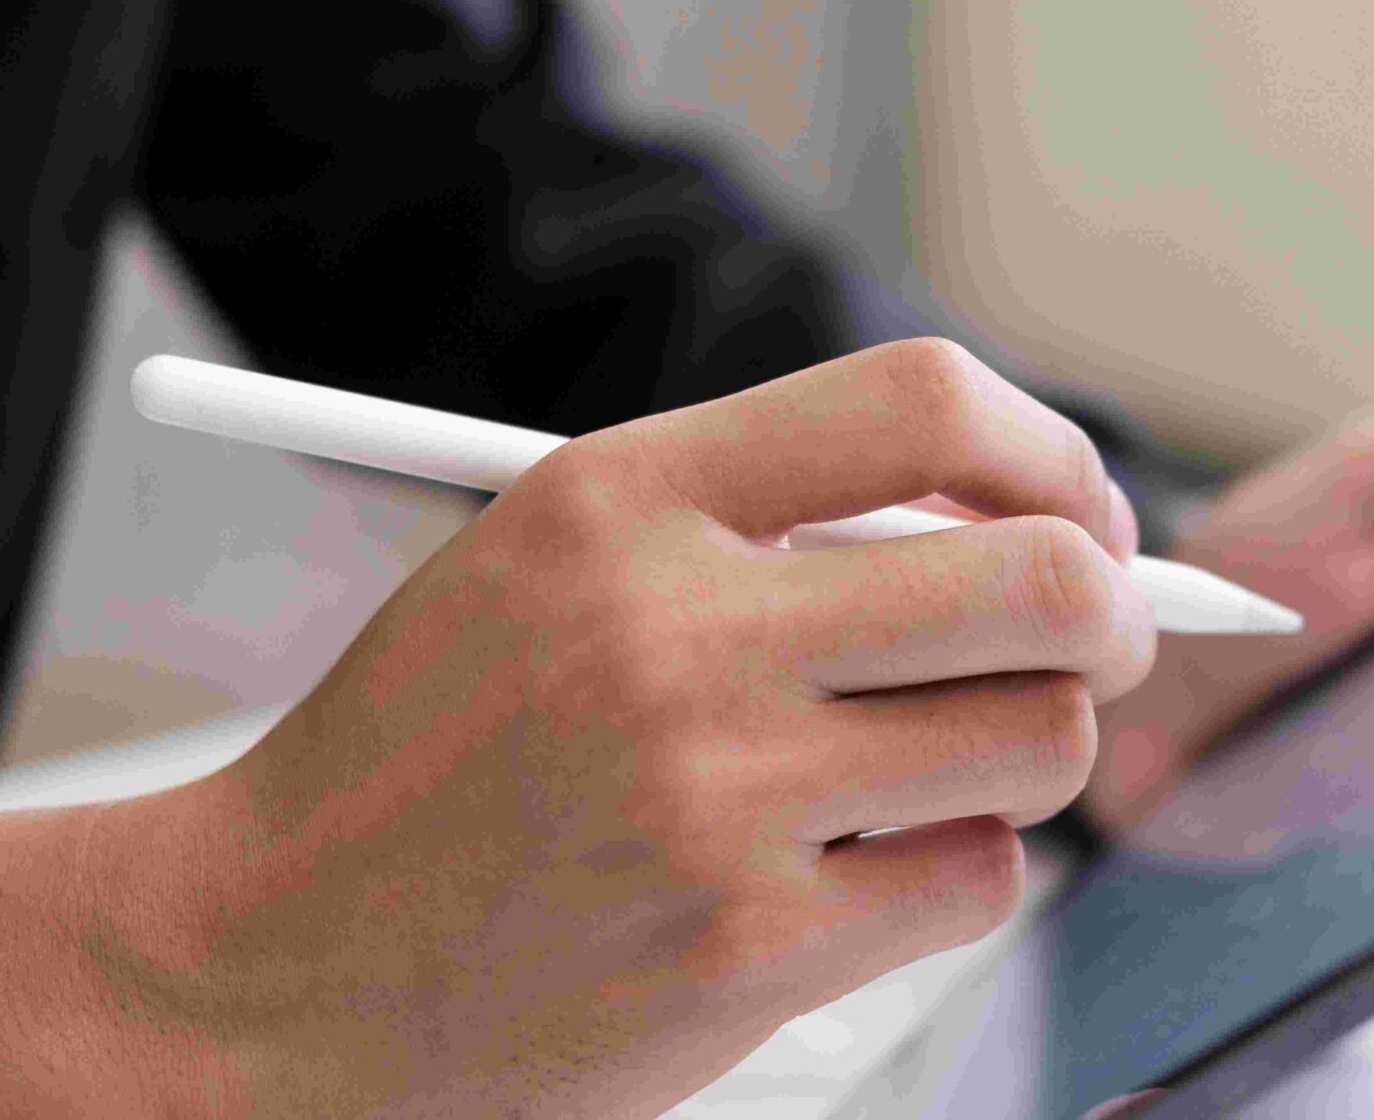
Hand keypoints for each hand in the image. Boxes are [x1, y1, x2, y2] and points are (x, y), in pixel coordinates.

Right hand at [0, 340, 1153, 1117]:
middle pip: (1040, 581)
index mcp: (622, 496)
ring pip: (1038, 741)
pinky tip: (860, 865)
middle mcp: (678, 631)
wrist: (261, 971)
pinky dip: (953, 868)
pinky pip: (975, 879)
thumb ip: (758, 517)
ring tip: (940, 758)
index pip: (924, 402)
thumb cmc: (422, 755)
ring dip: (1027, 748)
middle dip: (1111, 610)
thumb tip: (1016, 517)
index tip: (1077, 507)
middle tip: (1099, 638)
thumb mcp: (546, 560)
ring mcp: (719, 799)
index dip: (1048, 451)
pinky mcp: (747, 952)